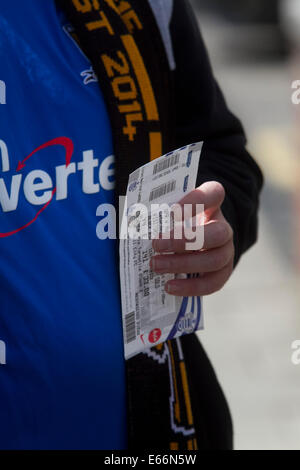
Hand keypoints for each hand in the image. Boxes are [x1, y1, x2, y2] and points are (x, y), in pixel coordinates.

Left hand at [150, 181, 233, 295]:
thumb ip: (158, 211)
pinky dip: (190, 287)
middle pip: (217, 233)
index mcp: (212, 204)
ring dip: (182, 264)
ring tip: (155, 265)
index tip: (172, 210)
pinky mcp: (222, 273)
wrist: (194, 242)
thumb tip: (129, 222)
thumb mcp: (171, 210)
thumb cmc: (178, 223)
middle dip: (184, 240)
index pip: (214, 194)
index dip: (195, 201)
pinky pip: (213, 283)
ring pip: (214, 260)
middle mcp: (223, 227)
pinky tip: (169, 286)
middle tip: (156, 245)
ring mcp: (227, 251)